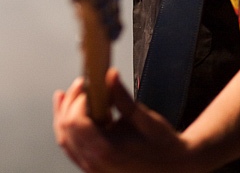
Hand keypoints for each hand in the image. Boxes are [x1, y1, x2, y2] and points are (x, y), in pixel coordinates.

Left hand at [53, 68, 191, 172]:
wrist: (176, 167)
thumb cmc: (163, 147)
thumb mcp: (143, 117)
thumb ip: (122, 95)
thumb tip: (109, 75)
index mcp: (106, 151)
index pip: (76, 122)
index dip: (78, 100)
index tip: (88, 87)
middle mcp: (95, 163)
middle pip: (66, 130)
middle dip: (70, 104)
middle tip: (81, 87)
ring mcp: (93, 168)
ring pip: (65, 141)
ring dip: (63, 116)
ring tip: (66, 97)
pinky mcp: (95, 168)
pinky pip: (73, 149)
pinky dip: (69, 131)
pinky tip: (70, 116)